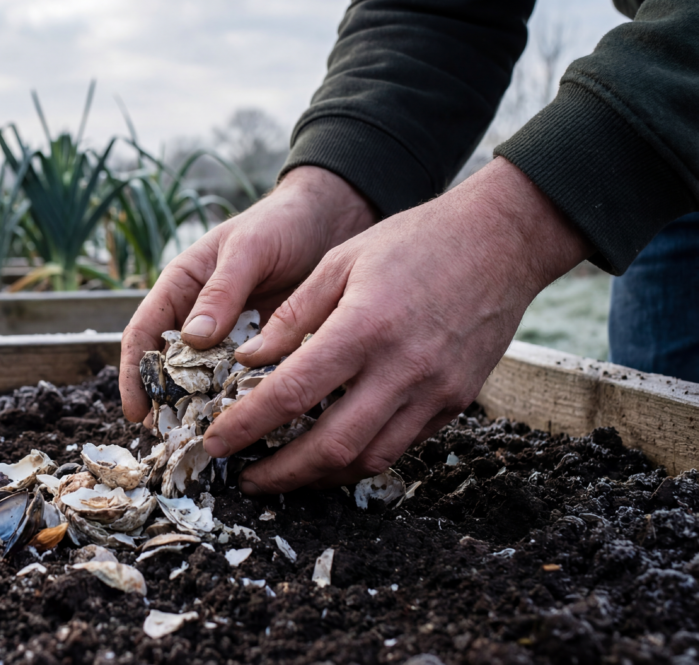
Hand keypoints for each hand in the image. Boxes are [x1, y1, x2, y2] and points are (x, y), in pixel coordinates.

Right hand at [119, 166, 376, 424]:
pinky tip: (254, 425)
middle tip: (176, 439)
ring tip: (211, 441)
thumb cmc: (280, 224)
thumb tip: (192, 338)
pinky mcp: (263, 350)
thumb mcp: (248, 248)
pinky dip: (246, 403)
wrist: (331, 221)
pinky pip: (247, 382)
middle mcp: (200, 317)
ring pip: (208, 381)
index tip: (137, 412)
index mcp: (181, 288)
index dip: (134, 376)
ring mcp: (231, 337)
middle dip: (168, 405)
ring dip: (206, 410)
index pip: (143, 335)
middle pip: (170, 368)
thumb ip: (221, 290)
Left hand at [204, 157, 593, 493]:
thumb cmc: (416, 241)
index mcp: (363, 328)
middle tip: (246, 479)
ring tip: (284, 475)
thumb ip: (292, 314)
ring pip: (368, 459)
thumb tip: (246, 360)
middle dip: (280, 474)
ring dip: (319, 477)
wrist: (503, 240)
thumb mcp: (341, 260)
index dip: (247, 426)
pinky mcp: (454, 403)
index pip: (292, 394)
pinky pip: (401, 447)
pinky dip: (360, 459)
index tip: (216, 442)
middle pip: (330, 446)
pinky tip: (332, 453)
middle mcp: (401, 369)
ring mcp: (434, 392)